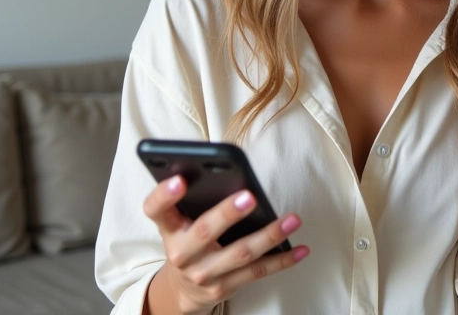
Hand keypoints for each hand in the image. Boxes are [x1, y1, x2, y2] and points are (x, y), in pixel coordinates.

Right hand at [142, 175, 308, 314]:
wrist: (182, 289)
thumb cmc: (186, 240)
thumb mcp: (178, 221)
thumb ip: (192, 198)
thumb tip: (226, 168)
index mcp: (169, 228)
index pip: (156, 210)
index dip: (164, 195)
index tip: (179, 179)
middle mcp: (182, 254)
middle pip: (204, 232)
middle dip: (227, 215)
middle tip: (248, 196)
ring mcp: (204, 273)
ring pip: (240, 253)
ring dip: (269, 235)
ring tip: (292, 219)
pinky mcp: (225, 286)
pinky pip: (258, 272)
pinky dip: (282, 260)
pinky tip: (301, 249)